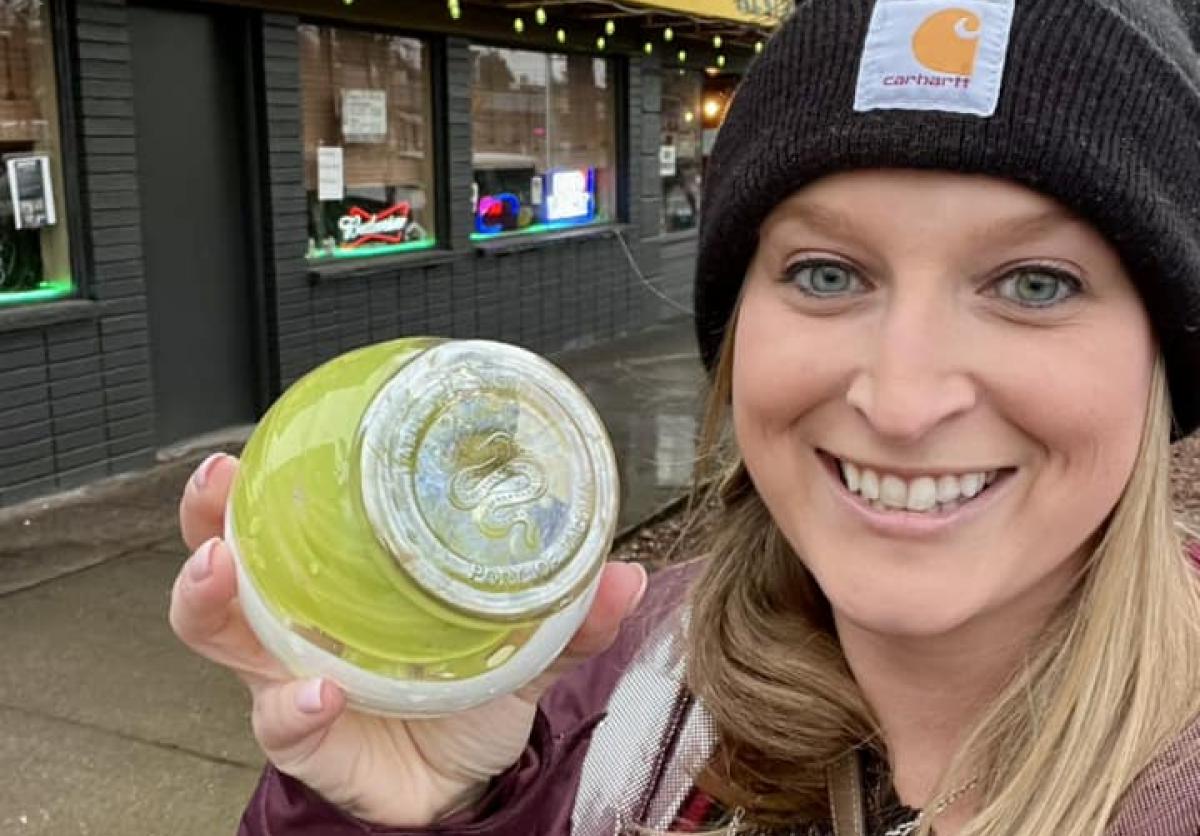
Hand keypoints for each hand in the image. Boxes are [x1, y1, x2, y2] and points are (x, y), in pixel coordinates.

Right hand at [170, 453, 646, 825]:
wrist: (465, 779)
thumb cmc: (470, 691)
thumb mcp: (522, 645)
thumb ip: (569, 616)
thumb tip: (625, 576)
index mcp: (341, 588)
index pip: (279, 525)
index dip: (249, 486)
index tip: (248, 447)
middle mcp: (301, 630)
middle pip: (225, 568)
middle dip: (206, 524)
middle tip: (219, 487)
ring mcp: (293, 685)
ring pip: (222, 639)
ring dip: (210, 601)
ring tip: (222, 572)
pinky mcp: (311, 745)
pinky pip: (285, 725)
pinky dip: (294, 708)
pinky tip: (315, 692)